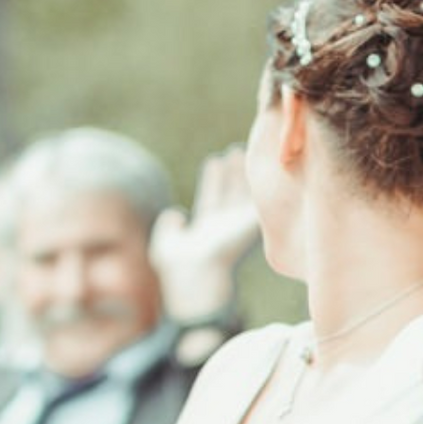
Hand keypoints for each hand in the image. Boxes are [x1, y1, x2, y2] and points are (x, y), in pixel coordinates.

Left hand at [151, 146, 259, 322]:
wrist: (200, 273)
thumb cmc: (179, 267)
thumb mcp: (165, 245)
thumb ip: (167, 228)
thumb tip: (175, 214)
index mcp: (208, 231)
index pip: (212, 199)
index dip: (213, 181)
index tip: (214, 161)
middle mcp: (226, 226)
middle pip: (231, 194)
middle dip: (233, 173)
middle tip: (234, 151)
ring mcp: (240, 224)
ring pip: (245, 192)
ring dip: (243, 172)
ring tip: (240, 150)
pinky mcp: (251, 222)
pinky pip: (256, 195)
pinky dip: (256, 179)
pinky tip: (256, 162)